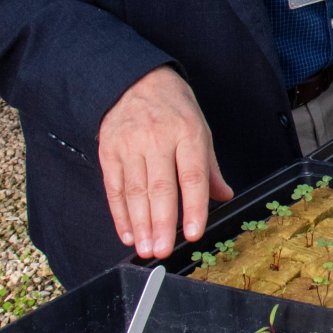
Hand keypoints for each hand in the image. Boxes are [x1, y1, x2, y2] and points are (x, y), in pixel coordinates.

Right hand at [97, 66, 233, 258]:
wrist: (135, 80)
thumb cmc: (174, 108)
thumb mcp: (200, 129)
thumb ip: (209, 167)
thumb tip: (224, 196)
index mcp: (187, 133)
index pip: (192, 176)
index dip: (193, 207)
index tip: (194, 234)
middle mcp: (157, 139)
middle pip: (160, 188)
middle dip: (162, 224)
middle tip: (163, 252)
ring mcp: (129, 145)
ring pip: (134, 192)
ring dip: (140, 225)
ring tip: (146, 249)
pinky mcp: (108, 151)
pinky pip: (113, 188)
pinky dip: (120, 214)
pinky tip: (127, 233)